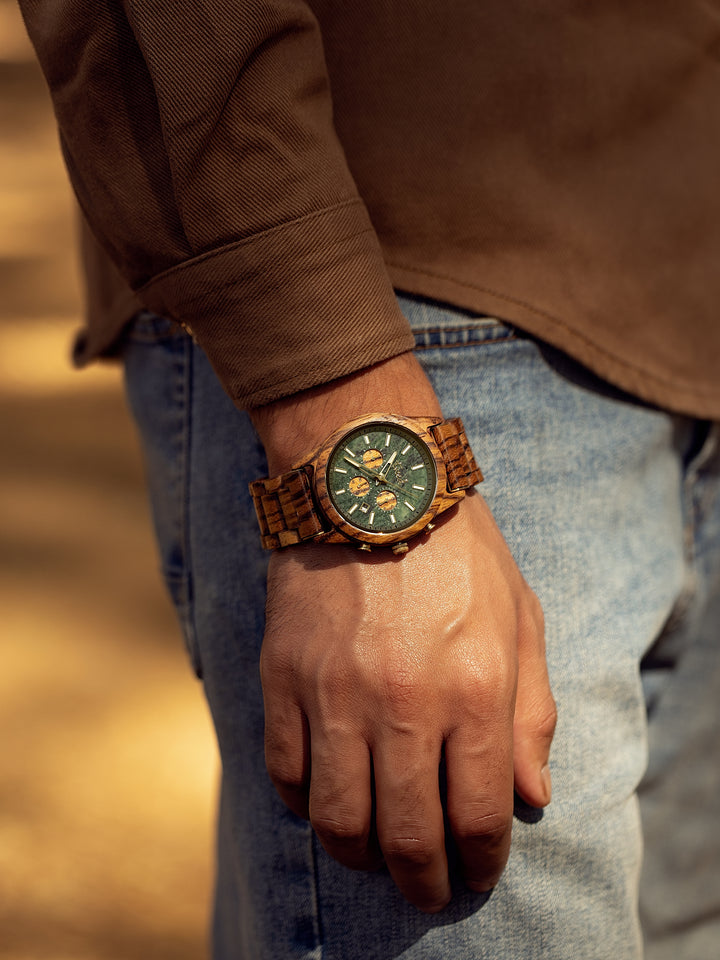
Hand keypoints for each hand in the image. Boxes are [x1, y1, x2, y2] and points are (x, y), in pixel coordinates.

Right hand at [260, 492, 555, 911]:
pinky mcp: (282, 675)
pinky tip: (326, 798)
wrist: (372, 485)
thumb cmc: (458, 551)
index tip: (475, 872)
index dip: (479, 862)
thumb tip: (531, 796)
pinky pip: (285, 772)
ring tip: (373, 853)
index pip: (477, 816)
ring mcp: (334, 692)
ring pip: (337, 820)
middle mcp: (403, 702)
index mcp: (475, 689)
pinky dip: (304, 804)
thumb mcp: (521, 618)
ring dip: (358, 854)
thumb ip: (531, 712)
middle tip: (426, 887)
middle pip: (406, 835)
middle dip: (422, 880)